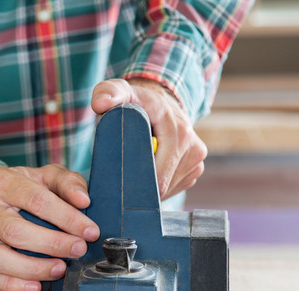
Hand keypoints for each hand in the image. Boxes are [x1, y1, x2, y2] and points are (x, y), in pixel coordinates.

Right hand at [0, 164, 99, 290]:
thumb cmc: (21, 189)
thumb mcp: (44, 176)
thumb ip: (68, 182)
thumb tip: (83, 200)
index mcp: (1, 182)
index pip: (37, 200)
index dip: (67, 218)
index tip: (90, 231)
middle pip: (16, 231)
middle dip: (53, 244)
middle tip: (78, 250)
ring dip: (33, 268)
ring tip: (59, 269)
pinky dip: (13, 286)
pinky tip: (36, 286)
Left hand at [91, 78, 206, 199]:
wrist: (161, 102)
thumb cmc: (136, 101)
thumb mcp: (120, 92)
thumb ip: (107, 93)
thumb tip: (101, 104)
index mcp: (177, 131)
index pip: (159, 173)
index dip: (137, 184)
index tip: (119, 186)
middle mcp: (192, 145)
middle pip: (163, 185)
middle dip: (141, 189)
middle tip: (121, 185)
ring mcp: (197, 158)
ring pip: (169, 189)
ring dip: (150, 189)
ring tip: (135, 174)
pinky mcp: (196, 168)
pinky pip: (175, 187)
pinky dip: (160, 186)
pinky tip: (149, 174)